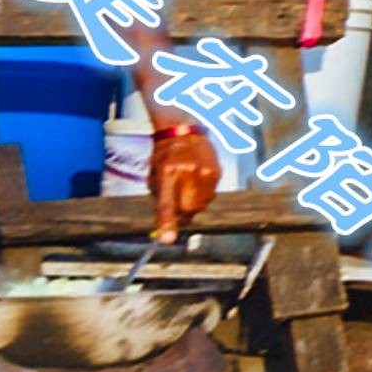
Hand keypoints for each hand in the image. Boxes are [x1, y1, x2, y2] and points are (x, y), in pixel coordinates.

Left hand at [146, 120, 217, 240]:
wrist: (183, 131)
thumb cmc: (164, 156)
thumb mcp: (155, 176)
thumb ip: (160, 200)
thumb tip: (168, 226)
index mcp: (167, 171)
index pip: (166, 203)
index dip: (167, 223)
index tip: (167, 240)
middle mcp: (187, 171)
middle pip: (187, 208)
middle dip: (181, 214)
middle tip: (176, 206)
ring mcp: (204, 171)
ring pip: (200, 205)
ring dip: (193, 205)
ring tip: (186, 188)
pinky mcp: (216, 171)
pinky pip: (210, 196)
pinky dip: (202, 196)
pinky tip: (196, 182)